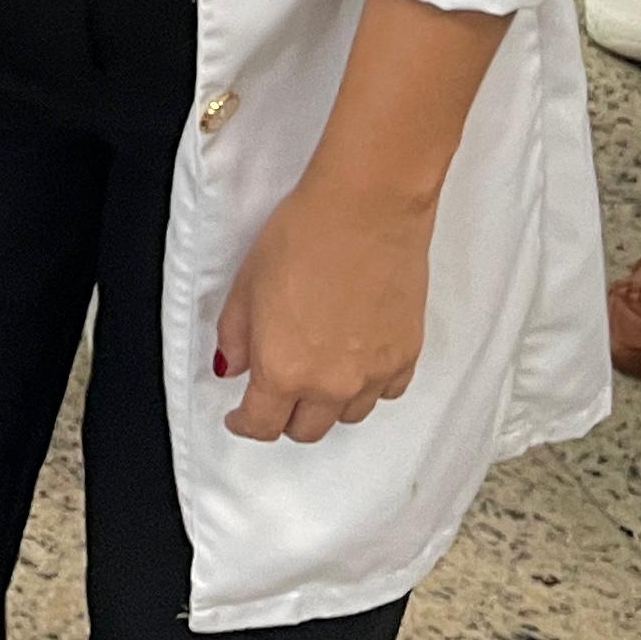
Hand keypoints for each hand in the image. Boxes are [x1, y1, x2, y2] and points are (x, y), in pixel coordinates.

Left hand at [214, 172, 432, 440]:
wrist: (366, 210)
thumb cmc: (303, 237)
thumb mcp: (246, 284)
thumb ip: (235, 335)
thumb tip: (233, 365)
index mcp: (283, 370)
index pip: (262, 425)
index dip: (244, 424)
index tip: (239, 416)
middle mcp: (331, 384)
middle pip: (305, 429)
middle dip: (284, 416)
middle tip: (275, 392)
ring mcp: (374, 374)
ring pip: (347, 415)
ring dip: (327, 403)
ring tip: (317, 371)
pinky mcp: (407, 356)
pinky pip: (385, 392)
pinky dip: (368, 387)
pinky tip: (356, 361)